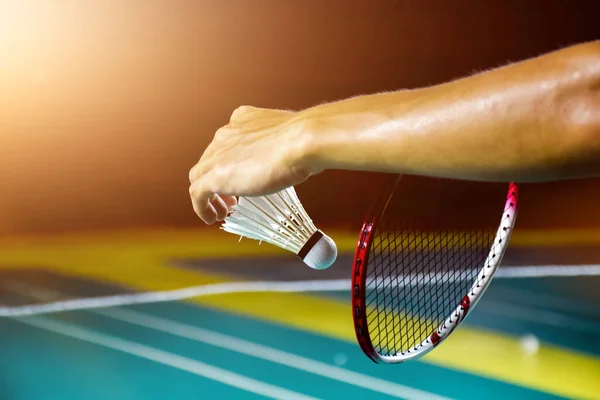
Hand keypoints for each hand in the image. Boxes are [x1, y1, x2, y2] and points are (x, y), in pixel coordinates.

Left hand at [189, 106, 317, 223]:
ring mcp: (217, 154)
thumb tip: (295, 162)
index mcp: (242, 120)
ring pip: (199, 176)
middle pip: (210, 159)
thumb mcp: (291, 140)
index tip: (243, 178)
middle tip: (234, 199)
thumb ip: (283, 147)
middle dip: (219, 179)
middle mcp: (226, 133)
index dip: (230, 162)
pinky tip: (213, 218)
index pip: (226, 143)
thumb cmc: (305, 141)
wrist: (302, 142)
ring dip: (209, 195)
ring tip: (223, 211)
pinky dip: (202, 208)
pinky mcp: (214, 175)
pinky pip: (197, 194)